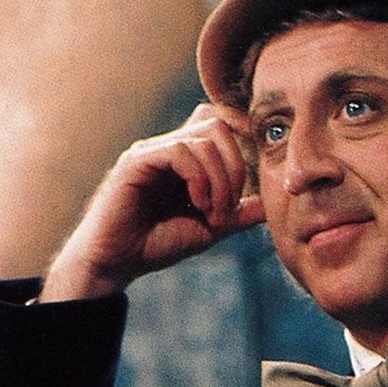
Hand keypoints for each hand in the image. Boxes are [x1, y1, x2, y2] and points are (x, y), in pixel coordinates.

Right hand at [41, 104, 264, 300]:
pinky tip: (197, 203)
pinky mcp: (137, 160)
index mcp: (186, 158)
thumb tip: (271, 203)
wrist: (117, 263)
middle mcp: (169, 148)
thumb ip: (238, 214)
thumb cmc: (157, 244)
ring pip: (203, 138)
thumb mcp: (209, 229)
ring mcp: (153, 151)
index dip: (241, 139)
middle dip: (235, 164)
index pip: (220, 124)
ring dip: (219, 178)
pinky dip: (198, 177)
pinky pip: (179, 150)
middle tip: (230, 205)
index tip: (250, 180)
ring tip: (213, 211)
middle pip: (217, 123)